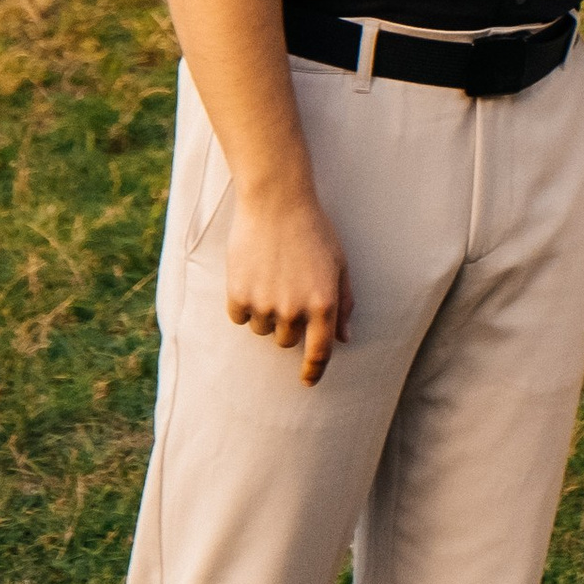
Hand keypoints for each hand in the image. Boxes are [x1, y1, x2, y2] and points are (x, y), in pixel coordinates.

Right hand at [226, 180, 352, 385]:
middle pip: (286, 341)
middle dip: (288, 323)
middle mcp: (294, 310)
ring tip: (271, 275)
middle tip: (288, 288)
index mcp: (324, 303)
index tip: (308, 381)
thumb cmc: (312, 230)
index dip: (313, 371)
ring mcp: (265, 304)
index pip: (319, 353)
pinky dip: (244, 303)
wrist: (276, 201)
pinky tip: (252, 274)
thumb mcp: (339, 263)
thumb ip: (344, 304)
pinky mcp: (239, 295)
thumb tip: (344, 339)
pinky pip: (239, 317)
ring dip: (265, 312)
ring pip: (262, 329)